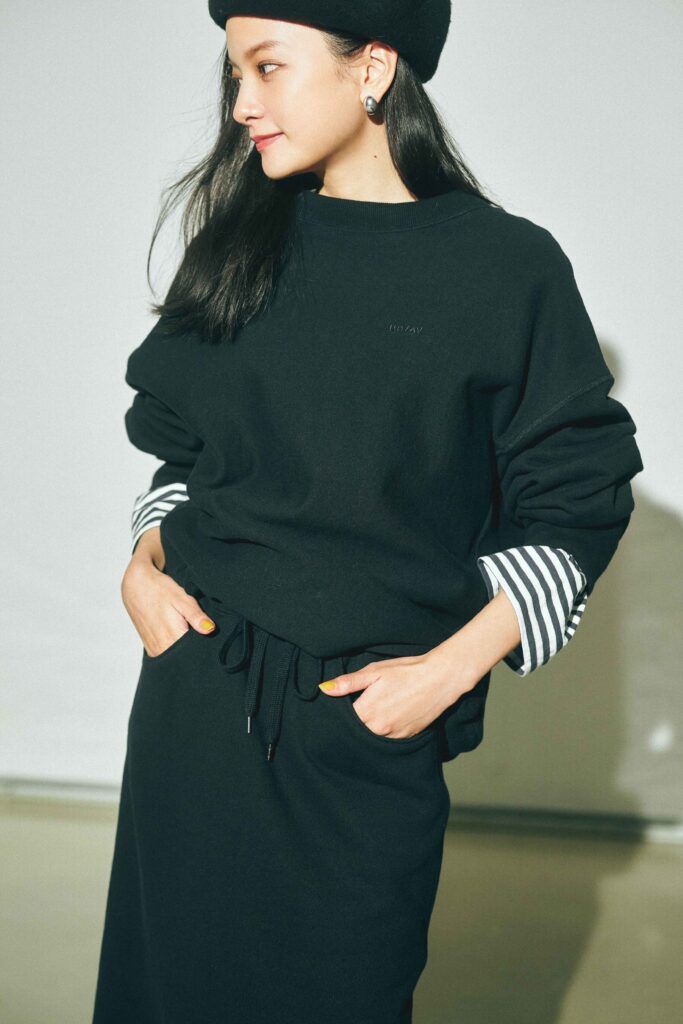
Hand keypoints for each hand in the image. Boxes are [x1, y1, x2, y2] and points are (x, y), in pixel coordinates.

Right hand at [121, 554, 215, 657]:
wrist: (136, 586)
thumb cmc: (159, 589)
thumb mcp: (181, 598)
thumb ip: (196, 616)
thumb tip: (210, 629)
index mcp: (173, 637)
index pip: (195, 652)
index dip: (205, 646)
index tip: (208, 637)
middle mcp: (162, 648)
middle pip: (186, 656)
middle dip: (195, 648)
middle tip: (198, 630)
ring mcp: (155, 650)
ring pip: (176, 656)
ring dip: (184, 648)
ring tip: (185, 629)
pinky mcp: (151, 649)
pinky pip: (167, 653)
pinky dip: (174, 647)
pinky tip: (177, 634)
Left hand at [318, 648, 475, 739]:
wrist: (441, 678)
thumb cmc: (407, 671)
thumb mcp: (375, 671)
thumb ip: (349, 682)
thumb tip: (324, 688)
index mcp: (367, 711)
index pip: (343, 721)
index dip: (341, 713)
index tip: (342, 706)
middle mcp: (379, 728)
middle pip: (357, 731)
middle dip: (355, 722)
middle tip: (362, 706)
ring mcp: (394, 735)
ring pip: (373, 737)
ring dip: (371, 727)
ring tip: (378, 710)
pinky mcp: (408, 737)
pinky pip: (389, 739)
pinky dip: (386, 730)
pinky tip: (390, 715)